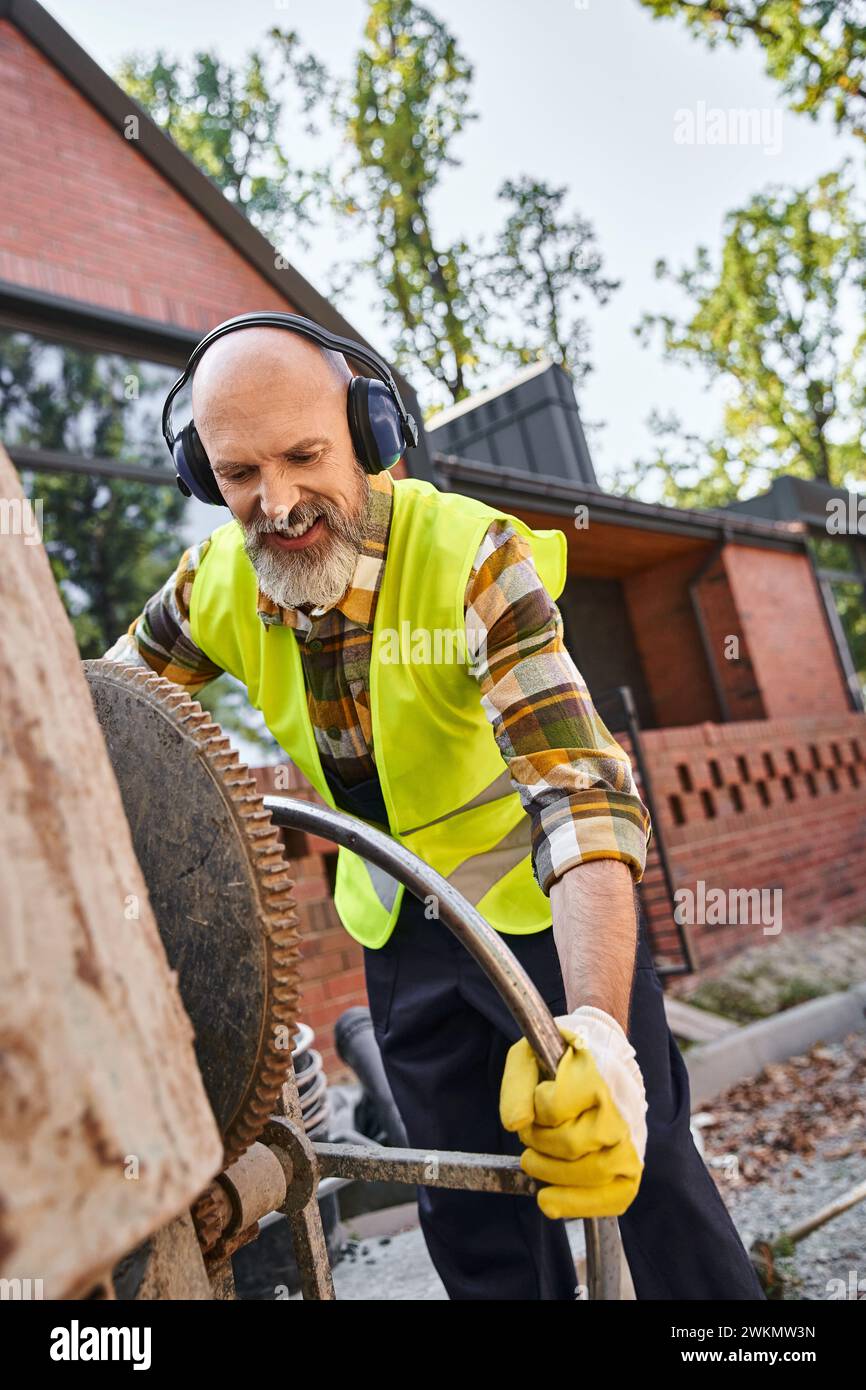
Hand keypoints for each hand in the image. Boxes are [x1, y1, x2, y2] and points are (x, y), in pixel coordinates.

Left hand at [500, 1006, 647, 1218]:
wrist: (600, 1062)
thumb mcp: (529, 1057)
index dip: (538, 1104)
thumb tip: (515, 1124)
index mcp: (594, 1075)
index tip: (540, 1094)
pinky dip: (578, 1205)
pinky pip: (613, 1199)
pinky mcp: (630, 1171)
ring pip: (590, 1173)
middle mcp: (619, 1111)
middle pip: (569, 1144)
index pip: (555, 1107)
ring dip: (550, 1174)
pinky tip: (551, 1200)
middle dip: (537, 1143)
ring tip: (534, 1161)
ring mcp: (629, 1142)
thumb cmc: (559, 1063)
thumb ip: (517, 1085)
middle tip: (529, 1135)